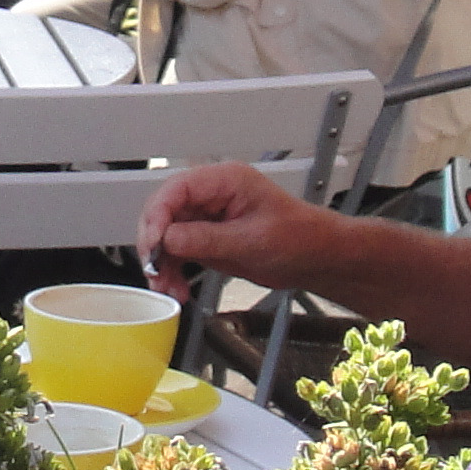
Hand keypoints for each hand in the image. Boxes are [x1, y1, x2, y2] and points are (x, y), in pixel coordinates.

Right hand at [140, 163, 324, 294]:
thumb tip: (167, 239)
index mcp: (225, 181)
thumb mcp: (251, 241)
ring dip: (162, 263)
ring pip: (166, 235)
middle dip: (154, 243)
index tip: (154, 244)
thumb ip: (206, 239)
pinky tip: (176, 289)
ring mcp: (207, 217)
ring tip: (167, 288)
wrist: (317, 258)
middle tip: (155, 270)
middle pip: (164, 211)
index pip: (177, 189)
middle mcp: (211, 195)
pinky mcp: (207, 239)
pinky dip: (173, 271)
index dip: (158, 215)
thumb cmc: (299, 237)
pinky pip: (178, 252)